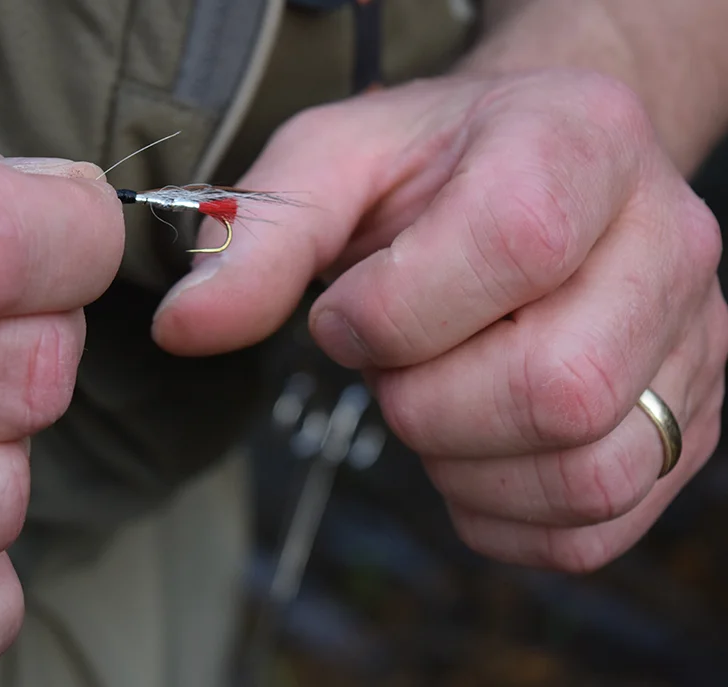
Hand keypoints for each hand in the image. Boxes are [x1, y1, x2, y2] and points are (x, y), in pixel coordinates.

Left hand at [153, 70, 727, 571]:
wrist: (539, 171)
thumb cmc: (433, 167)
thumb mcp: (331, 163)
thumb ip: (258, 238)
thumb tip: (183, 329)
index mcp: (582, 143)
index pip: (513, 242)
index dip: (394, 308)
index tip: (345, 311)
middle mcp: (666, 244)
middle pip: (557, 386)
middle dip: (425, 401)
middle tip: (390, 364)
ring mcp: (690, 346)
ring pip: (586, 472)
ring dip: (462, 463)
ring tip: (431, 397)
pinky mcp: (684, 425)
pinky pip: (594, 526)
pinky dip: (499, 514)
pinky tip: (465, 450)